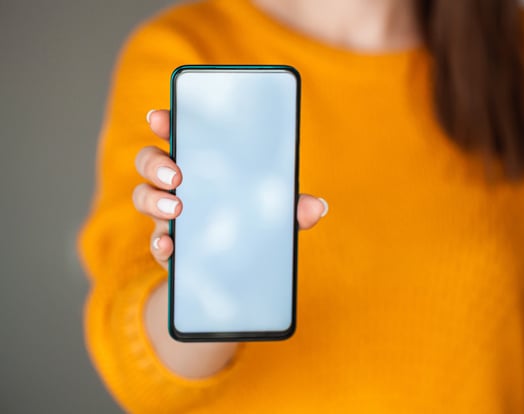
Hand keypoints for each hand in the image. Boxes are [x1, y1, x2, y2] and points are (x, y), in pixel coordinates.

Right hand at [133, 109, 327, 268]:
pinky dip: (159, 241)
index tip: (159, 116)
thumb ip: (292, 208)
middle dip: (155, 162)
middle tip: (176, 174)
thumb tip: (317, 207)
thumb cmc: (250, 222)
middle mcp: (177, 184)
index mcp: (201, 163)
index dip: (164, 121)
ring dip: (154, 200)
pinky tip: (170, 244)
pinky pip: (154, 240)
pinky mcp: (167, 244)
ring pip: (143, 196)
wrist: (232, 269)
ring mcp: (167, 213)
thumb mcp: (272, 212)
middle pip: (149, 160)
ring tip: (177, 208)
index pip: (176, 133)